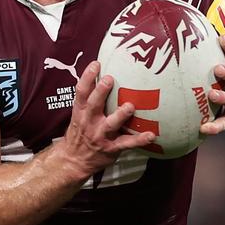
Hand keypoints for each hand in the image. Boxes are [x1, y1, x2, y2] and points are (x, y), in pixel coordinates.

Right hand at [59, 61, 155, 177]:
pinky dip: (139, 140)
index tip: (96, 64)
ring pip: (111, 124)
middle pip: (94, 104)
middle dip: (100, 92)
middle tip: (109, 79)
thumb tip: (100, 73)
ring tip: (129, 106)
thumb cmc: (80, 133)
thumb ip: (89, 97)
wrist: (73, 160)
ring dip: (120, 115)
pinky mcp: (111, 148)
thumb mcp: (78, 114)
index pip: (81, 92)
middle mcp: (89, 122)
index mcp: (81, 112)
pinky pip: (126, 144)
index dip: (87, 77)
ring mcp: (100, 136)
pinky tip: (151, 135)